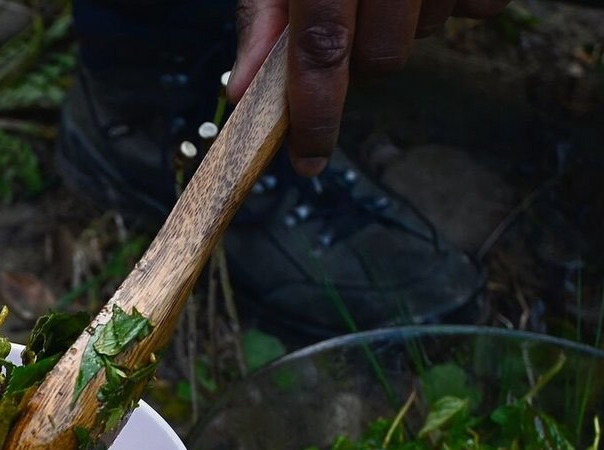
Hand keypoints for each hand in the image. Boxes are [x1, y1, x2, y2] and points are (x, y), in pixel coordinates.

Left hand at [227, 0, 509, 174]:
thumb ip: (262, 11)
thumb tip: (243, 88)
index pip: (321, 52)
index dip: (315, 116)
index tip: (308, 161)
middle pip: (382, 56)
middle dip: (360, 59)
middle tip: (350, 19)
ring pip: (429, 32)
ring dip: (405, 22)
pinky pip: (477, 6)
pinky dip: (450, 0)